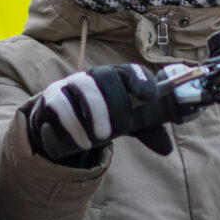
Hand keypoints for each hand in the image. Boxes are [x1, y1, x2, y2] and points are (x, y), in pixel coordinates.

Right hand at [22, 64, 198, 162]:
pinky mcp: (53, 97)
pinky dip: (71, 125)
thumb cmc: (101, 119)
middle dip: (113, 105)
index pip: (131, 71)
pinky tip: (81, 142)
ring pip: (83, 87)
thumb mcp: (126, 124)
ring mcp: (72, 84)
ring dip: (92, 114)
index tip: (150, 96)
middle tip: (116, 131)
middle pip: (105, 78)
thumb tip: (166, 148)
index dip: (141, 80)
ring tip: (98, 139)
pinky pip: (60, 105)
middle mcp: (95, 76)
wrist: (63, 124)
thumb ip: (146, 132)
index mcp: (117, 78)